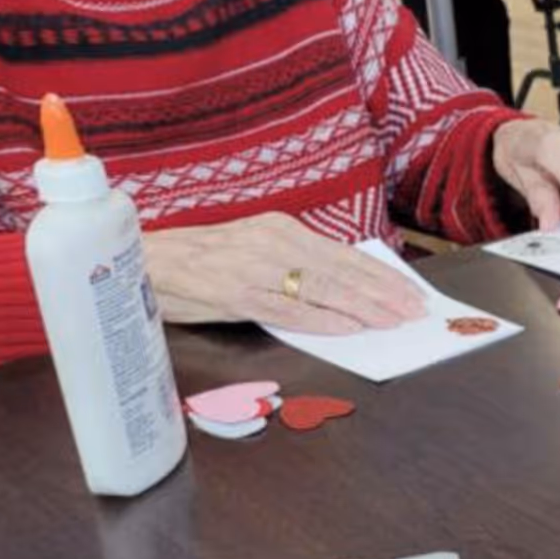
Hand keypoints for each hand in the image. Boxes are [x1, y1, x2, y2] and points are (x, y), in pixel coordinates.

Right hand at [143, 213, 426, 335]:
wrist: (144, 258)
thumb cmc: (204, 260)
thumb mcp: (256, 250)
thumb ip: (297, 264)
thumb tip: (346, 285)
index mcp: (282, 229)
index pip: (345, 255)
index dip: (382, 276)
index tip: (412, 291)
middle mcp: (272, 242)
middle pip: (341, 271)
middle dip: (384, 293)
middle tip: (416, 311)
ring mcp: (255, 268)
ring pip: (322, 288)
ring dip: (363, 307)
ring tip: (394, 321)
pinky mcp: (236, 294)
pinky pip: (288, 309)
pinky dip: (322, 319)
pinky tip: (349, 329)